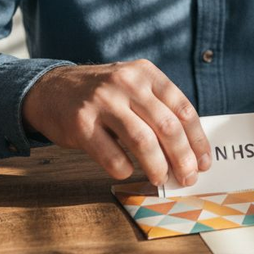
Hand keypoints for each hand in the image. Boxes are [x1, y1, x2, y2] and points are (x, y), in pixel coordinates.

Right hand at [21, 60, 211, 184]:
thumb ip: (158, 108)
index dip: (197, 139)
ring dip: (157, 166)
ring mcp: (102, 101)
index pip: (183, 108)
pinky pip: (111, 155)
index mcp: (146, 74)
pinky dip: (124, 169)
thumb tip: (190, 150)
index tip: (204, 162)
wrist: (49, 89)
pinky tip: (127, 172)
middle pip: (167, 126)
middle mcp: (126, 83)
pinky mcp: (81, 123)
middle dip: (182, 157)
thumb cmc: (102, 95)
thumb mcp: (132, 86)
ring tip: (161, 180)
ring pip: (142, 141)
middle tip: (188, 177)